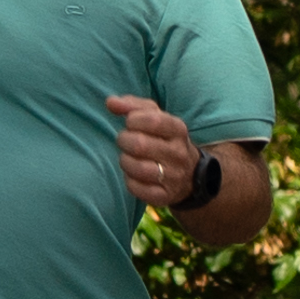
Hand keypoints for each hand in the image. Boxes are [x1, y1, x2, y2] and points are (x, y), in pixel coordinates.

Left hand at [111, 95, 212, 209]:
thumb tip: (110, 102)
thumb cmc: (163, 139)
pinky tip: (132, 175)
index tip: (130, 123)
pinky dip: (129, 181)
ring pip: (138, 168)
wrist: (190, 175)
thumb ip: (132, 106)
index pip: (153, 120)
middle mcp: (179, 153)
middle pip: (140, 144)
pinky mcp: (165, 196)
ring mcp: (174, 177)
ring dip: (125, 161)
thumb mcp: (155, 117)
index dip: (133, 120)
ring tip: (127, 158)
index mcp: (178, 130)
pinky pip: (137, 189)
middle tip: (124, 141)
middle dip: (124, 140)